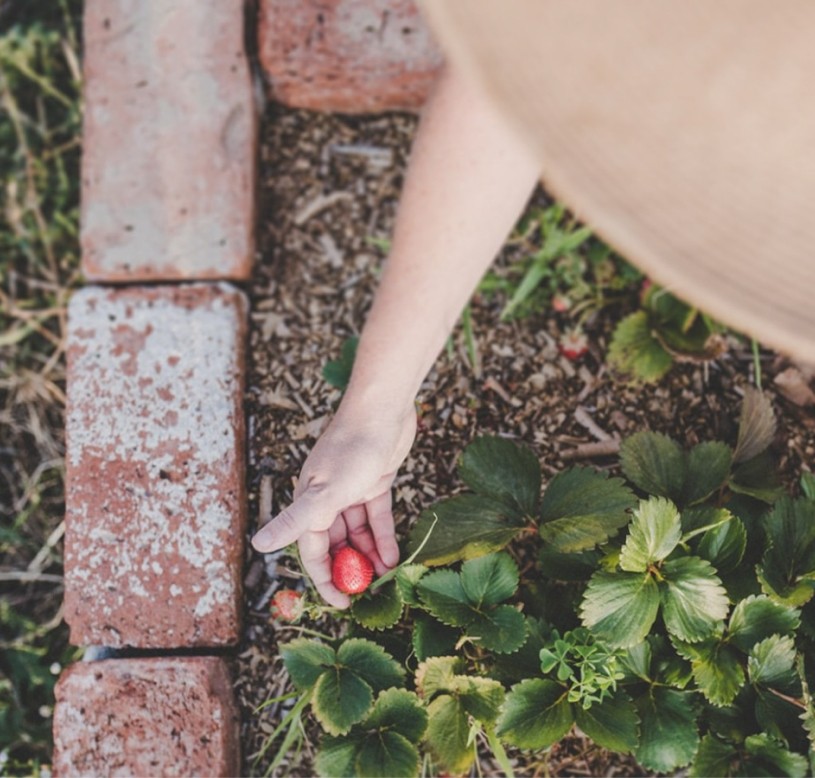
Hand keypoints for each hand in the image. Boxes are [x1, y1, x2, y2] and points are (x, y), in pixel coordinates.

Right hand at [251, 403, 415, 607]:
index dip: (325, 579)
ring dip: (370, 554)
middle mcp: (327, 499)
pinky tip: (395, 555)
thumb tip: (258, 544)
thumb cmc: (352, 448)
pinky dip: (384, 535)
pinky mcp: (375, 482)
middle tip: (369, 593)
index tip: (343, 603)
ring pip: (358, 532)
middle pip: (337, 544)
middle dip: (351, 568)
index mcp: (309, 502)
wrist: (382, 409)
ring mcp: (351, 490)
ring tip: (385, 577)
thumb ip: (296, 521)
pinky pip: (377, 517)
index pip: (313, 551)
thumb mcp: (325, 491)